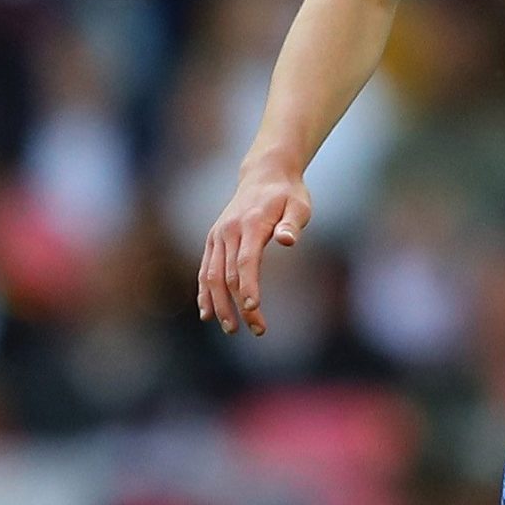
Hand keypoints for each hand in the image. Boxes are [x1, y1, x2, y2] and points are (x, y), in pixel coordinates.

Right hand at [197, 161, 311, 336]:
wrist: (264, 174)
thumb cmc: (288, 194)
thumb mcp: (300, 205)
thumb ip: (293, 224)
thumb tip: (287, 240)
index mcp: (251, 223)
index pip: (246, 261)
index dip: (248, 286)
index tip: (253, 309)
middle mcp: (229, 230)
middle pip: (229, 274)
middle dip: (240, 305)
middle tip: (257, 330)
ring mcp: (217, 235)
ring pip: (211, 275)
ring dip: (219, 304)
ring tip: (231, 329)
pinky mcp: (213, 239)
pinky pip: (205, 269)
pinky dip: (204, 292)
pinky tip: (208, 313)